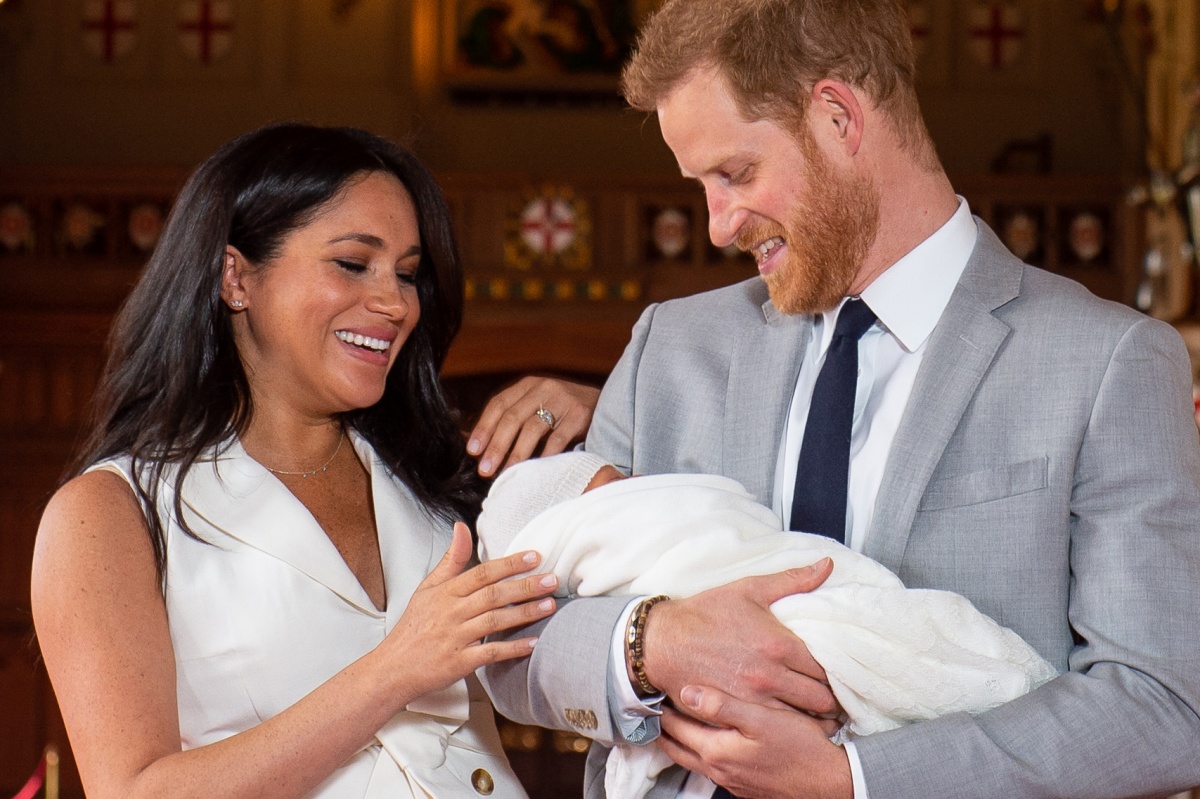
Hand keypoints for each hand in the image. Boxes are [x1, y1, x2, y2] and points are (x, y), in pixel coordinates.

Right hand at [380, 523, 556, 701]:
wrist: (393, 669)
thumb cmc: (413, 628)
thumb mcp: (426, 589)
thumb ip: (450, 560)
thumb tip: (461, 528)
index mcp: (445, 593)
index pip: (482, 573)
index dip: (509, 564)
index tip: (534, 557)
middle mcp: (451, 612)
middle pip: (493, 595)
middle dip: (525, 586)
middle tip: (552, 580)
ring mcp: (455, 637)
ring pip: (494, 621)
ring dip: (524, 613)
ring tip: (549, 606)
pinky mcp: (459, 662)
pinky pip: (490, 653)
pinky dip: (512, 648)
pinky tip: (532, 642)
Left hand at [467, 376, 599, 476]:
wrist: (606, 404)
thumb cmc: (563, 412)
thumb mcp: (538, 406)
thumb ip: (513, 420)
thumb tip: (479, 447)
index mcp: (528, 385)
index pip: (499, 404)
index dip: (484, 428)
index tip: (473, 451)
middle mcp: (544, 387)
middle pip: (513, 417)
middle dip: (496, 445)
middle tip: (485, 469)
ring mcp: (563, 400)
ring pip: (532, 428)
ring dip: (516, 454)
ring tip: (505, 473)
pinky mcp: (579, 414)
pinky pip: (557, 439)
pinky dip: (543, 457)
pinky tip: (534, 472)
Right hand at [640, 558, 839, 716]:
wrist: (663, 641)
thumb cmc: (705, 614)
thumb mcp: (749, 589)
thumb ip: (793, 580)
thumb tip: (827, 565)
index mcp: (778, 645)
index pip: (827, 669)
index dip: (838, 674)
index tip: (838, 674)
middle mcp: (770, 676)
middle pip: (821, 699)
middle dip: (830, 698)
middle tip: (832, 695)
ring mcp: (753, 700)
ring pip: (802, 720)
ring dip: (813, 717)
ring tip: (816, 712)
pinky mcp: (736, 714)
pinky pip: (774, 729)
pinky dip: (787, 727)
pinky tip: (790, 722)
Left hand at [658, 685, 851, 798]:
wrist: (830, 783)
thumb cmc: (800, 748)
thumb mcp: (761, 719)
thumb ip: (722, 705)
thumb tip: (687, 692)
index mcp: (717, 751)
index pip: (677, 729)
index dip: (663, 710)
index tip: (652, 694)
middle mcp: (719, 770)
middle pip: (679, 749)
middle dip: (664, 730)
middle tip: (653, 712)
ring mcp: (732, 781)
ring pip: (694, 760)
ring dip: (681, 742)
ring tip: (674, 725)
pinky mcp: (746, 785)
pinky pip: (713, 767)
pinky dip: (701, 752)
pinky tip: (711, 742)